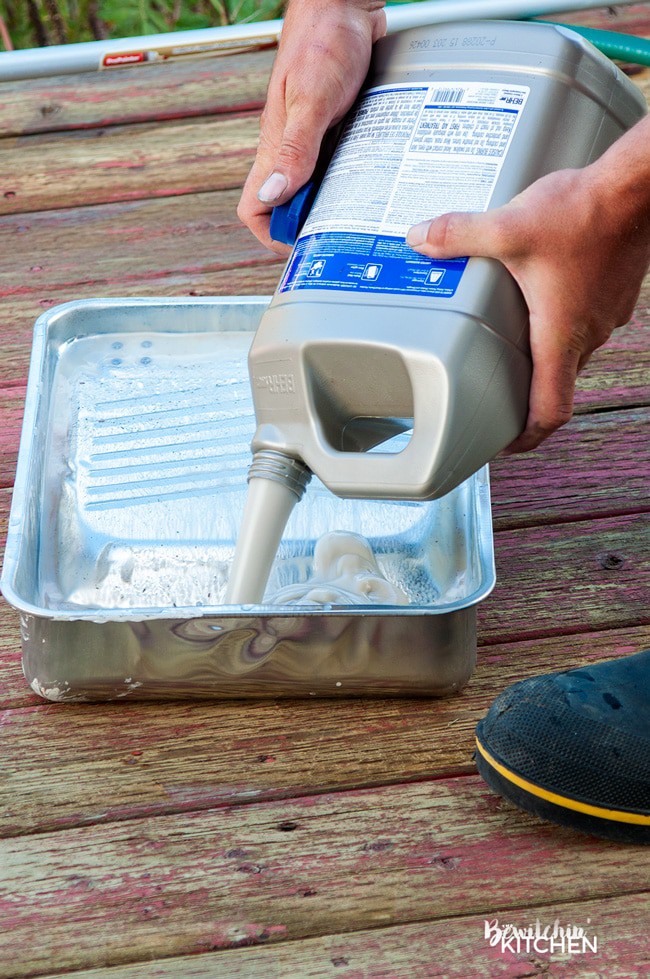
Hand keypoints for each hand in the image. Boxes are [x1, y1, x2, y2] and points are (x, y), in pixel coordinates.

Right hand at [237, 0, 385, 253]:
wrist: (347, 4)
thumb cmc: (325, 39)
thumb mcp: (312, 98)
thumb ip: (295, 147)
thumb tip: (275, 194)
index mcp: (273, 144)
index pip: (255, 207)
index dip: (272, 233)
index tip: (302, 244)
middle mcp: (289, 147)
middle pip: (288, 207)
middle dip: (311, 226)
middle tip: (342, 235)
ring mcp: (311, 139)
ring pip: (314, 189)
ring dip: (334, 204)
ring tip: (360, 213)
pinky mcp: (334, 128)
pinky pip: (336, 166)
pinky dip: (350, 180)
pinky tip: (371, 181)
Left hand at [407, 142, 649, 451]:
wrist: (637, 187)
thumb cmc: (587, 212)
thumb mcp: (510, 226)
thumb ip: (460, 235)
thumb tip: (421, 239)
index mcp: (561, 335)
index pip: (551, 411)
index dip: (528, 437)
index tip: (506, 445)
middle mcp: (587, 334)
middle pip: (556, 383)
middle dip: (526, 394)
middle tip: (496, 393)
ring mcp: (604, 315)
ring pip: (570, 352)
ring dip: (543, 355)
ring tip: (512, 344)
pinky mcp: (612, 294)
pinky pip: (584, 324)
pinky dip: (560, 325)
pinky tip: (541, 298)